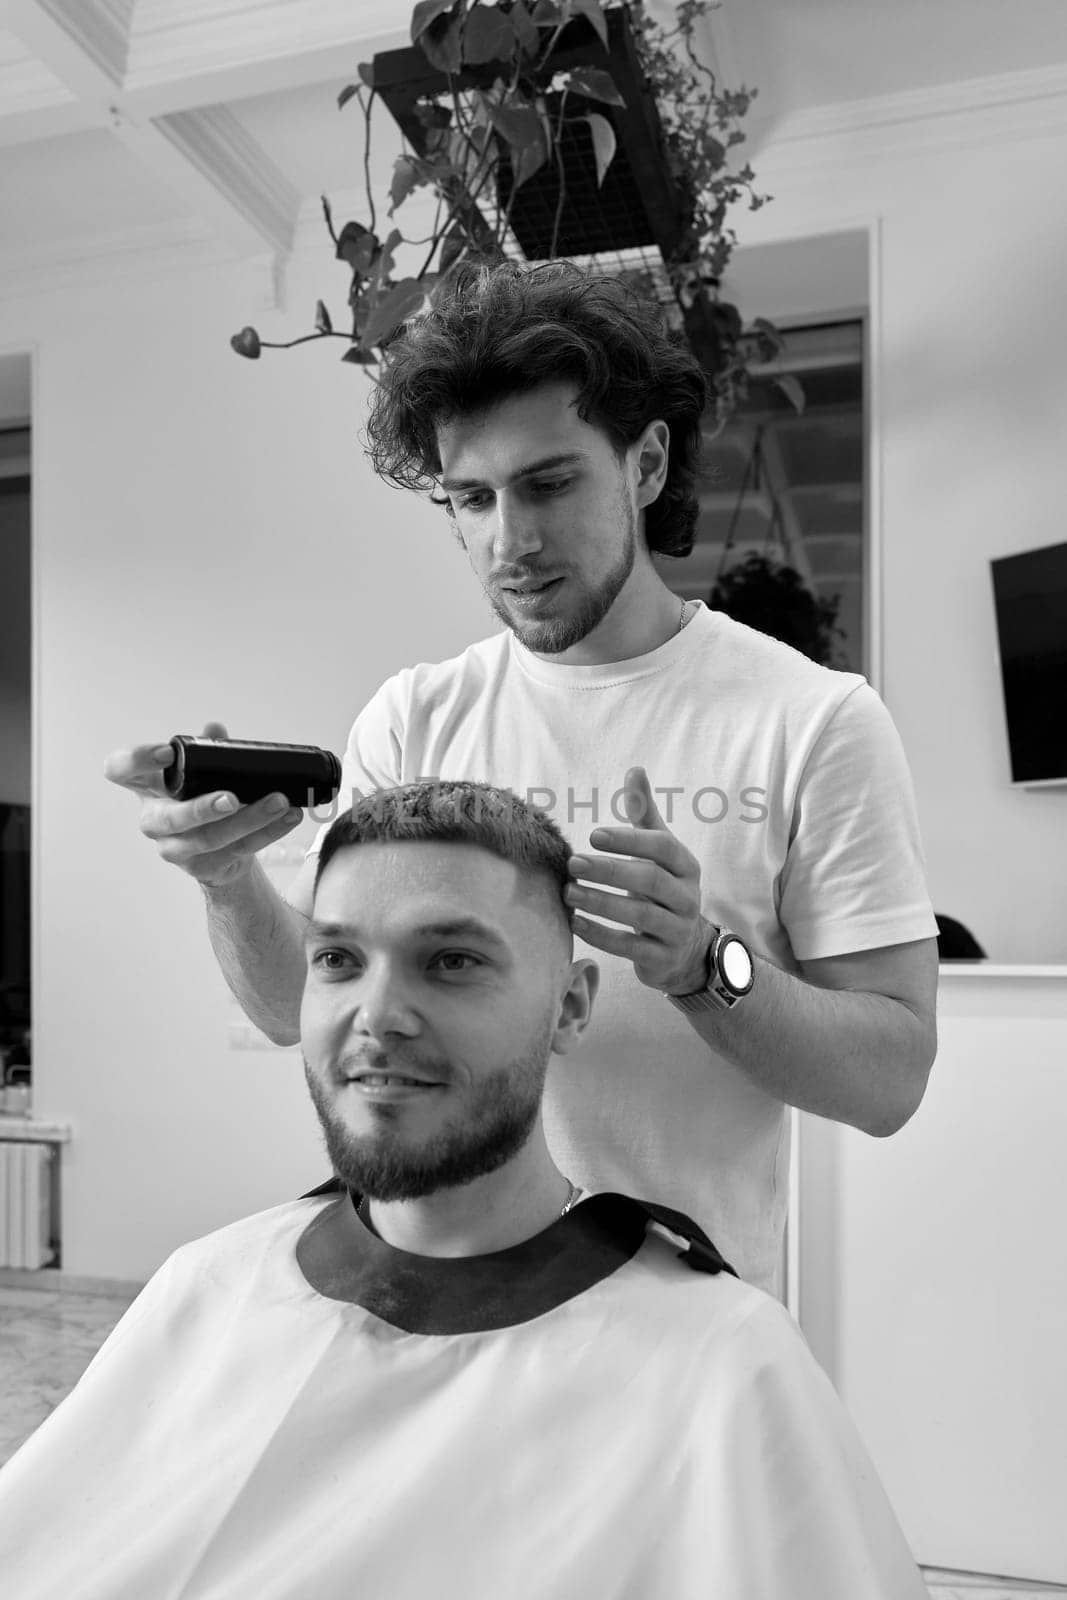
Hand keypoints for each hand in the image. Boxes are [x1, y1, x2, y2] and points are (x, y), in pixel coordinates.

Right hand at [102, 720, 303, 888]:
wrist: (218, 847)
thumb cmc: (203, 796)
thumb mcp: (204, 770)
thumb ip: (208, 750)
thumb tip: (214, 730)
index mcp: (146, 786)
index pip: (120, 769)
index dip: (138, 761)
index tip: (168, 753)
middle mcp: (153, 819)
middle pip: (169, 818)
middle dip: (202, 809)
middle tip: (232, 797)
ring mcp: (175, 848)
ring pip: (210, 839)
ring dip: (249, 820)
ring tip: (279, 802)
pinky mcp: (203, 867)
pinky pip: (239, 849)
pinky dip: (268, 831)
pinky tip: (288, 817)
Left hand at [564, 766, 712, 993]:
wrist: (684, 949)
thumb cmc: (662, 889)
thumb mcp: (659, 852)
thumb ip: (645, 813)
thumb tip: (634, 769)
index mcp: (686, 866)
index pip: (663, 847)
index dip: (629, 840)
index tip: (593, 835)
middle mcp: (687, 896)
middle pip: (649, 880)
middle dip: (609, 870)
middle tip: (573, 864)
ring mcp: (676, 929)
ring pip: (639, 915)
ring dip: (600, 902)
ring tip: (568, 892)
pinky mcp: (661, 958)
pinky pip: (629, 947)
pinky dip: (600, 934)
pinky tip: (574, 922)